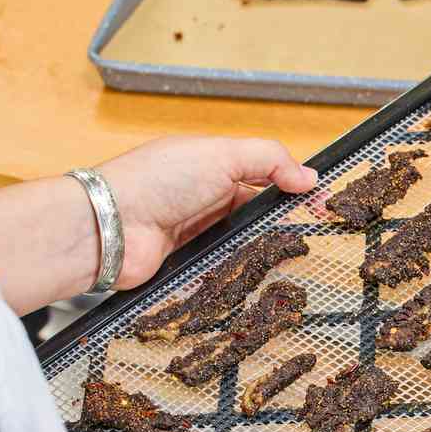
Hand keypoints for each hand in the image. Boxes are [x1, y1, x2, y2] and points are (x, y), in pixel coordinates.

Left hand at [97, 136, 316, 290]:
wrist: (110, 227)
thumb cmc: (156, 181)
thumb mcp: (221, 155)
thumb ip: (268, 159)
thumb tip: (308, 176)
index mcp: (211, 163)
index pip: (263, 173)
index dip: (292, 187)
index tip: (320, 204)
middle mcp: (204, 197)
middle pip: (256, 211)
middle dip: (281, 222)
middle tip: (313, 236)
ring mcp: (195, 232)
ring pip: (243, 242)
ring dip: (262, 248)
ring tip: (292, 259)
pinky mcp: (188, 264)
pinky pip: (224, 268)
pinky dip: (240, 271)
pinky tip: (261, 276)